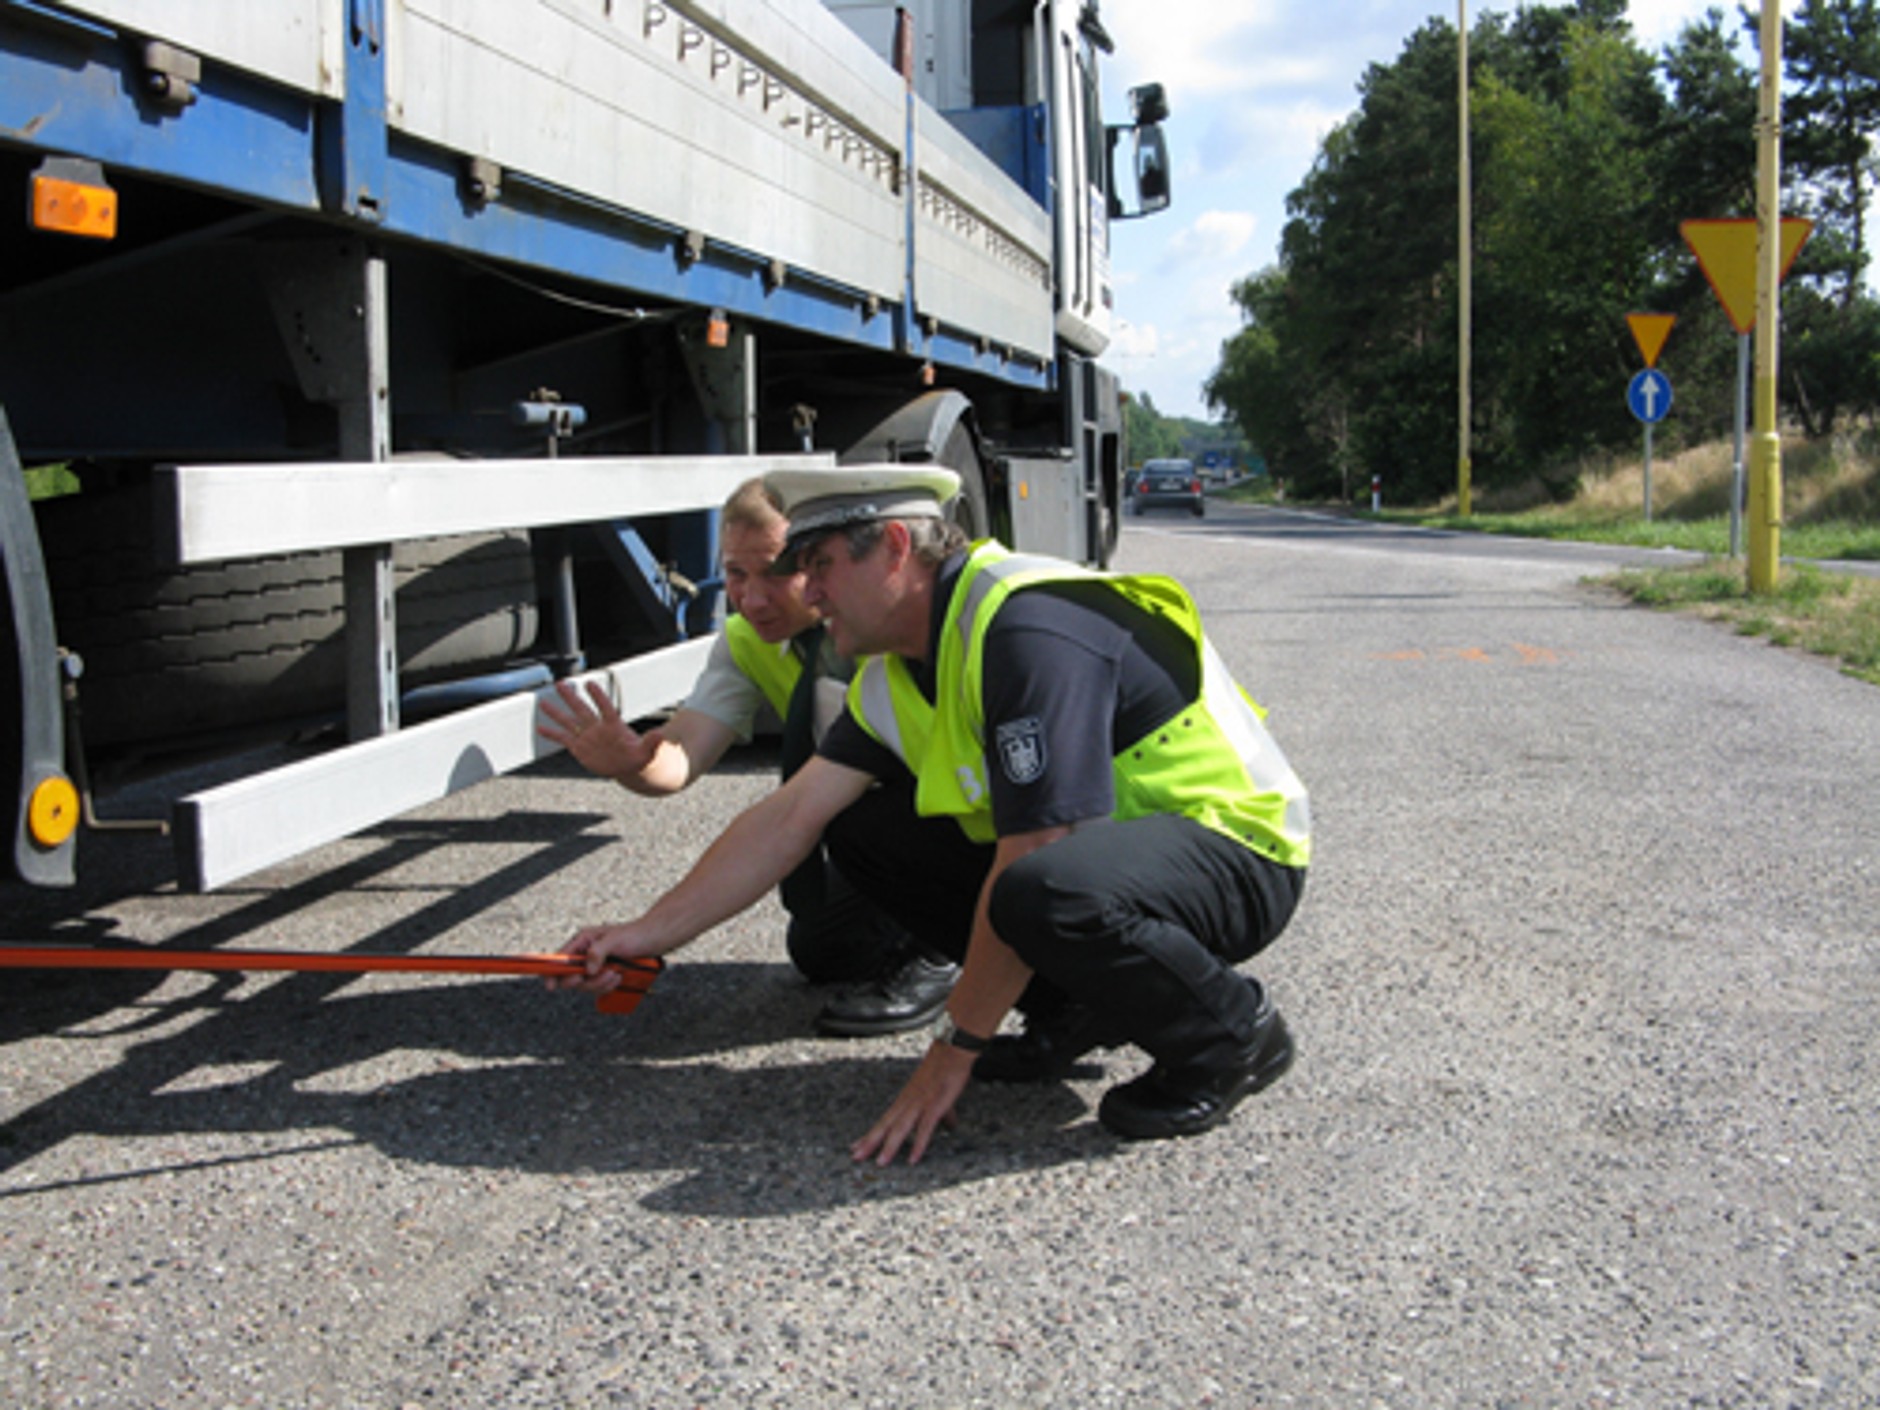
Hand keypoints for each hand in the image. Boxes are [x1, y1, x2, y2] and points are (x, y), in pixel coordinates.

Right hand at [537, 679, 658, 781]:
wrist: (629, 765)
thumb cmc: (639, 756)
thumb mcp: (648, 751)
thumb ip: (652, 743)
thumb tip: (662, 736)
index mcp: (614, 727)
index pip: (605, 708)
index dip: (598, 697)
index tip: (590, 684)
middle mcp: (598, 729)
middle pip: (582, 710)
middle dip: (571, 698)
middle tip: (561, 683)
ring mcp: (587, 737)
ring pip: (569, 722)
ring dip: (557, 713)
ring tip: (543, 702)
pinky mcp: (580, 748)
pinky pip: (563, 739)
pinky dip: (552, 734)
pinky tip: (540, 727)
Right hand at [548, 923, 656, 995]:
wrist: (655, 939)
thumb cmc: (635, 935)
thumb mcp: (614, 940)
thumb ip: (597, 952)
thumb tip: (586, 970)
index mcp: (582, 941)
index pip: (560, 959)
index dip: (552, 972)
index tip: (551, 986)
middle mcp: (585, 954)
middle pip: (571, 977)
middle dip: (585, 980)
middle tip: (600, 974)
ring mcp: (595, 965)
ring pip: (586, 985)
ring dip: (600, 983)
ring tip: (616, 973)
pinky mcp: (605, 974)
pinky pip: (598, 988)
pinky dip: (607, 986)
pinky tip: (618, 978)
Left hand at [851, 1042, 977, 1165]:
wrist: (952, 1050)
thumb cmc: (944, 1068)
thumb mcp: (939, 1094)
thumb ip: (942, 1113)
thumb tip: (950, 1125)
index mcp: (905, 1099)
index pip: (884, 1120)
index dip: (870, 1134)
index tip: (856, 1146)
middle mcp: (907, 1102)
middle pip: (885, 1125)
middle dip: (870, 1142)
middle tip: (856, 1157)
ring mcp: (919, 1103)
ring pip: (900, 1128)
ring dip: (889, 1146)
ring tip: (881, 1163)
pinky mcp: (934, 1105)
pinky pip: (924, 1128)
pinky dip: (918, 1144)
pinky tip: (913, 1159)